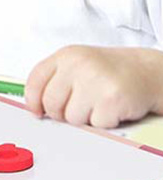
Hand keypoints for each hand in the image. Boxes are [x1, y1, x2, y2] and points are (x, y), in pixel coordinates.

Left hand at [25, 45, 162, 128]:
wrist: (146, 71)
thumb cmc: (109, 71)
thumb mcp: (78, 64)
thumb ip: (56, 79)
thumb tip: (35, 107)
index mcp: (66, 55)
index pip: (35, 80)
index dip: (32, 100)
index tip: (36, 111)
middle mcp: (78, 65)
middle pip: (51, 103)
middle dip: (60, 113)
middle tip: (76, 108)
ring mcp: (95, 81)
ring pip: (72, 117)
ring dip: (85, 117)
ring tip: (98, 103)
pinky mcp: (111, 99)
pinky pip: (95, 124)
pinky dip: (104, 122)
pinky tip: (112, 108)